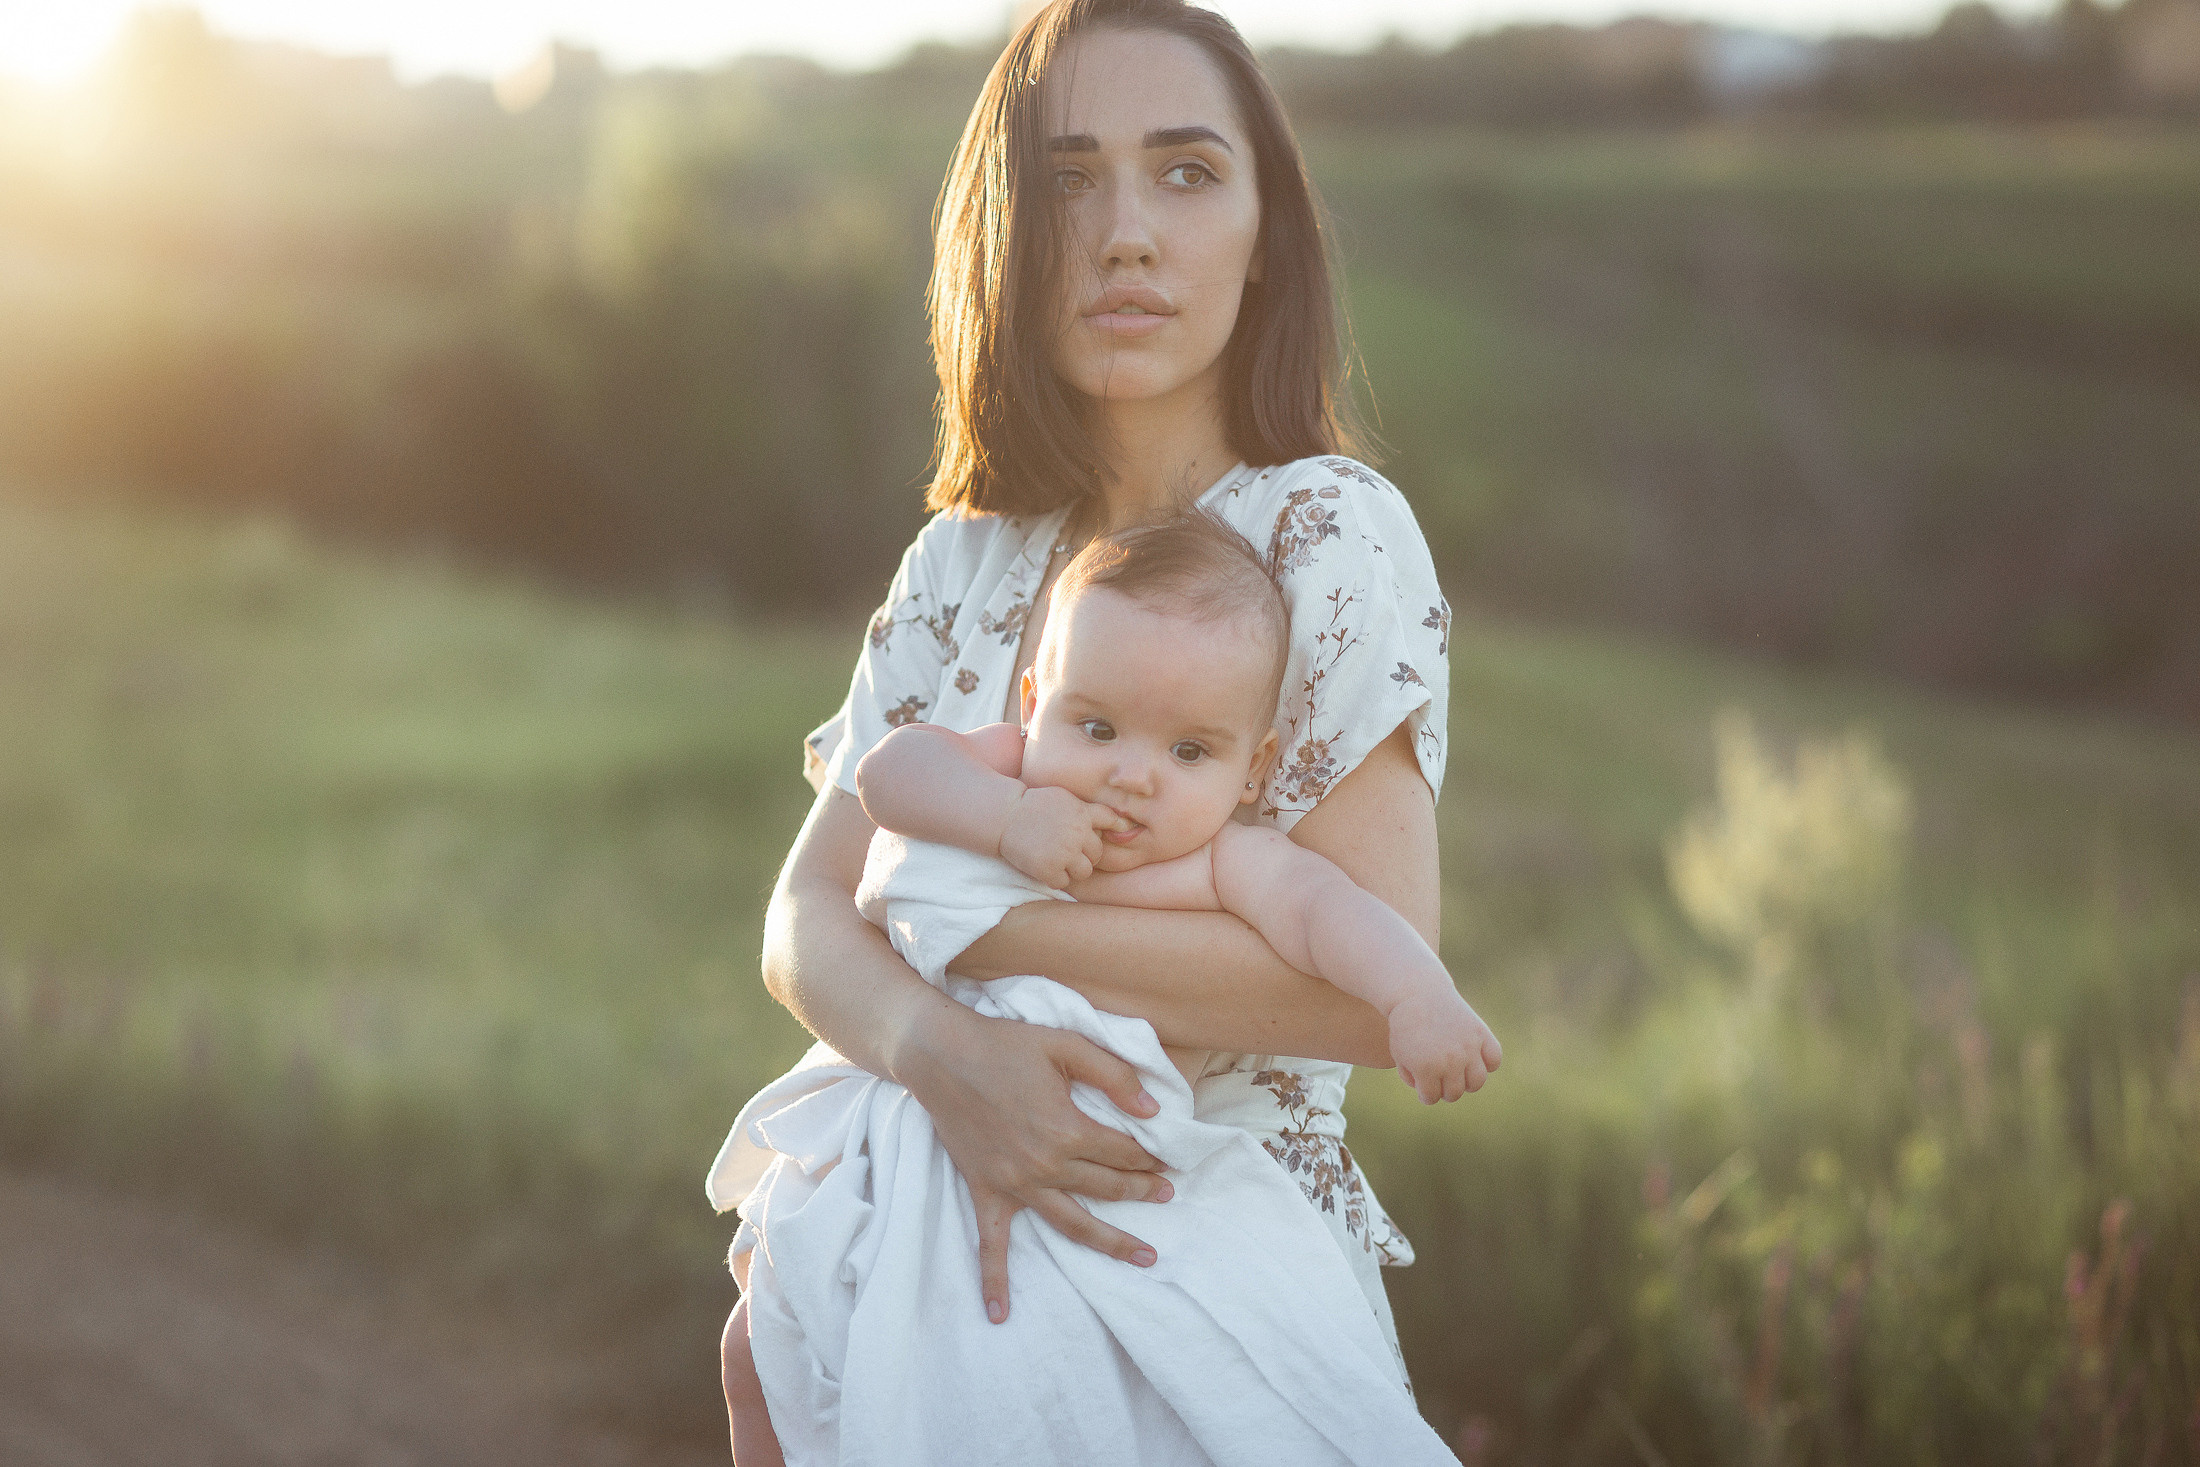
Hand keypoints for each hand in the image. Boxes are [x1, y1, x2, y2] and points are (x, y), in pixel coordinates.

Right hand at [896, 1002, 1174, 1324]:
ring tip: (1145, 1257)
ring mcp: (1015, 1184)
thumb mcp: (1067, 1044)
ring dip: (1112, 1243)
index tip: (1166, 1159)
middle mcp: (1046, 1166)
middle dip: (1143, 1192)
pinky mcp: (986, 1191)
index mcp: (1069, 1129)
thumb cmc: (1006, 1044)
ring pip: (1074, 1224)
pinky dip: (994, 1280)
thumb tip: (1152, 1113)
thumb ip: (1114, 1075)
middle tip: (1166, 1195)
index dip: (1150, 1156)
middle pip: (1108, 1188)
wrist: (941, 1055)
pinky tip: (999, 1313)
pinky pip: (991, 1244)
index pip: (1124, 1152)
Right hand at [997, 784, 1124, 887]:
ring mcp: (1064, 853)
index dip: (1112, 828)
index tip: (1107, 832)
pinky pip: (1064, 882)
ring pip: (1085, 871)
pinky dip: (1056, 878)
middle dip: (1086, 854)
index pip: (1111, 820)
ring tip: (1059, 861)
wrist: (1005, 816)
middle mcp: (1077, 834)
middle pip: (1098, 853)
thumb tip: (1117, 822)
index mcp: (1082, 814)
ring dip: (1075, 869)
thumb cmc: (1033, 804)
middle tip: (1069, 851)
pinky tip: (1046, 868)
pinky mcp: (1049, 869)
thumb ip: (1086, 809)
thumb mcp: (1063, 797)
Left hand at [1386, 988, 1501, 1103]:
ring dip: (1467, 1083)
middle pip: (1454, 1093)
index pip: (1431, 1098)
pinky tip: (1475, 1058)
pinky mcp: (1481, 1033)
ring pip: (1477, 1082)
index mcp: (1426, 1068)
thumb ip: (1414, 1079)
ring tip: (1458, 1074)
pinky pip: (1494, 1059)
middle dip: (1444, 1089)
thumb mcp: (1400, 1054)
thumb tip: (1433, 1094)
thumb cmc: (1405, 1025)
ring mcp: (1468, 1047)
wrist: (1417, 993)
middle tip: (1440, 1080)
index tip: (1423, 1085)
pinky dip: (1488, 1063)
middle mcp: (1450, 1061)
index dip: (1425, 1094)